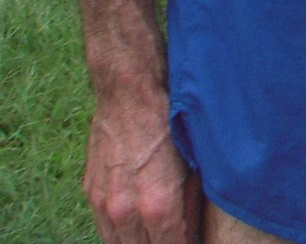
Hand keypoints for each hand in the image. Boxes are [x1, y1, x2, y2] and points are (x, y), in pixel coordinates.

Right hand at [84, 89, 200, 243]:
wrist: (131, 96)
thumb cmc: (171, 124)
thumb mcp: (195, 166)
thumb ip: (192, 207)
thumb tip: (195, 234)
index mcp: (158, 206)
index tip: (193, 242)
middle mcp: (126, 212)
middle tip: (177, 237)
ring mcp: (104, 205)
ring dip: (139, 243)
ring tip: (158, 234)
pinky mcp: (90, 194)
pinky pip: (104, 229)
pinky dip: (121, 233)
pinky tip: (137, 228)